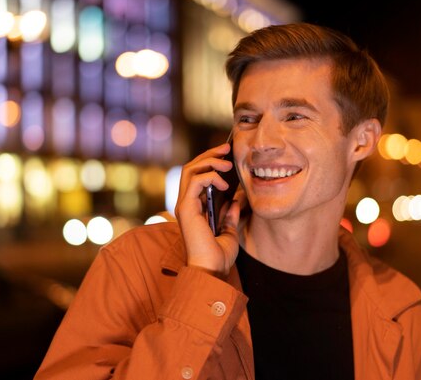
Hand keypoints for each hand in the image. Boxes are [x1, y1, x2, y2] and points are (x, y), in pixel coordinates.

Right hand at [175, 143, 240, 277]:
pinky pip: (195, 181)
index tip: (228, 157)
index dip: (211, 163)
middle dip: (209, 155)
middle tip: (227, 148)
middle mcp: (186, 204)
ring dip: (210, 161)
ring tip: (227, 163)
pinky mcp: (186, 208)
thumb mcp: (229, 231)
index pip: (197, 176)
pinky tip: (224, 184)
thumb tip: (236, 201)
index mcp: (194, 208)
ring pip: (190, 169)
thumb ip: (230, 215)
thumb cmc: (218, 257)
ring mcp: (184, 205)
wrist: (212, 271)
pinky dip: (210, 176)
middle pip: (191, 167)